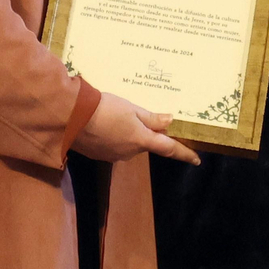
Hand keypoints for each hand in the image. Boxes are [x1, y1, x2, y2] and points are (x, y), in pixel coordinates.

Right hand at [73, 91, 200, 165]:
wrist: (71, 118)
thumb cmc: (105, 108)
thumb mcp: (131, 108)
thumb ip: (151, 118)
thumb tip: (170, 121)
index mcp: (142, 140)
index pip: (169, 149)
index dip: (185, 154)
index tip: (197, 160)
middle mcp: (131, 152)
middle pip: (144, 143)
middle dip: (143, 132)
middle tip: (134, 115)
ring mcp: (114, 156)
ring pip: (128, 144)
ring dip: (125, 133)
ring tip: (113, 116)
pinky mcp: (99, 155)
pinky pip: (113, 146)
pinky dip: (112, 137)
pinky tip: (102, 124)